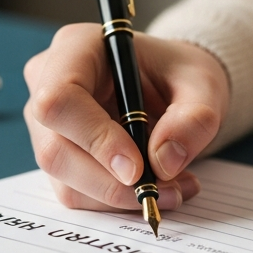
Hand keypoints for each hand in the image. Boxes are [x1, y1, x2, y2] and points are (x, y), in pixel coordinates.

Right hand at [24, 25, 228, 210]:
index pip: (60, 100)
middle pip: (55, 150)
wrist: (176, 85)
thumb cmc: (181, 75)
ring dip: (122, 198)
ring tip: (176, 189)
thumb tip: (164, 163)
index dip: (96, 141)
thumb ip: (193, 119)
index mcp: (76, 48)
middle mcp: (48, 84)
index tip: (138, 169)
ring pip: (65, 181)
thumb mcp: (203, 85)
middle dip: (112, 183)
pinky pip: (79, 194)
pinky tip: (161, 190)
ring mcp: (49, 125)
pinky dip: (121, 203)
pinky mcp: (62, 156)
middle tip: (167, 189)